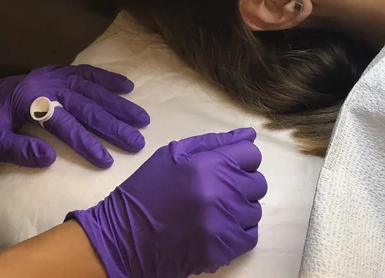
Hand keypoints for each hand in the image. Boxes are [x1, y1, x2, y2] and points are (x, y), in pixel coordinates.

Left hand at [0, 59, 149, 167]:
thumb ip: (18, 150)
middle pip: (85, 104)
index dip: (86, 142)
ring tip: (141, 117)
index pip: (64, 123)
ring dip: (117, 103)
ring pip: (91, 88)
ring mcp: (52, 75)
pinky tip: (126, 85)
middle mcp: (46, 83)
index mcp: (30, 100)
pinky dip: (106, 78)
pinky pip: (85, 72)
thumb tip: (49, 160)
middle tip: (137, 140)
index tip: (107, 160)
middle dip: (113, 124)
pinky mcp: (54, 73)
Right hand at [69, 128, 266, 277]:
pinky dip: (239, 231)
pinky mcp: (223, 250)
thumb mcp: (173, 154)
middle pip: (257, 183)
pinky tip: (219, 226)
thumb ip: (213, 142)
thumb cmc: (148, 189)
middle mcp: (220, 193)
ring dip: (240, 208)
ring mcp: (223, 224)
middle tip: (219, 188)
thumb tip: (249, 135)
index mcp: (206, 165)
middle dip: (242, 182)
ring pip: (254, 210)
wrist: (127, 237)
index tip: (228, 165)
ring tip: (216, 209)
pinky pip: (250, 236)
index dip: (241, 158)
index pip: (251, 155)